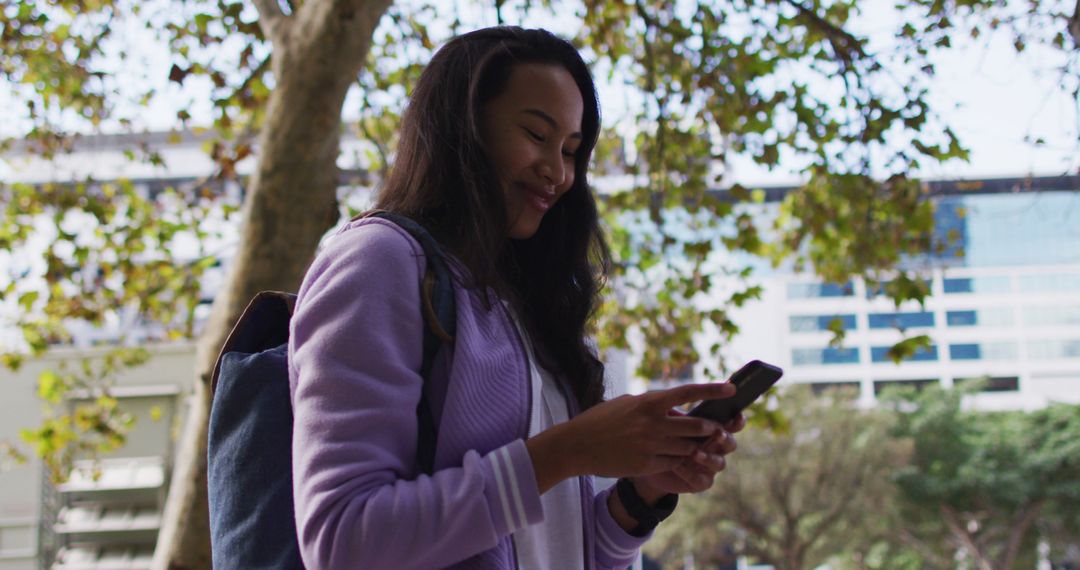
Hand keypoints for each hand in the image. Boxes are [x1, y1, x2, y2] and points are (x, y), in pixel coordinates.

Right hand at [526, 383, 735, 492]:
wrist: (577, 445)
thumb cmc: (601, 420)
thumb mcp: (628, 404)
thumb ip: (654, 406)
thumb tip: (677, 409)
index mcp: (649, 402)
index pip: (688, 393)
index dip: (712, 390)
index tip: (731, 389)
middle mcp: (653, 423)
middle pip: (696, 425)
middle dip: (711, 428)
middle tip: (717, 428)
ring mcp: (651, 446)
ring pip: (688, 447)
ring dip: (695, 446)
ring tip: (696, 444)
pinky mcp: (647, 465)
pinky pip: (672, 462)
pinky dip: (676, 460)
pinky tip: (671, 457)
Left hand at [632, 412, 745, 500]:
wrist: (646, 460)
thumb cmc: (660, 434)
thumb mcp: (669, 420)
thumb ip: (680, 414)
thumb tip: (683, 398)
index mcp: (712, 429)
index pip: (731, 423)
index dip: (737, 420)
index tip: (736, 415)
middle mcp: (715, 448)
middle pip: (730, 443)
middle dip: (725, 438)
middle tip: (717, 433)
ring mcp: (709, 466)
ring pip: (719, 463)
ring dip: (708, 457)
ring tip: (695, 453)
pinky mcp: (699, 482)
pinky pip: (702, 480)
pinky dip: (691, 473)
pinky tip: (678, 466)